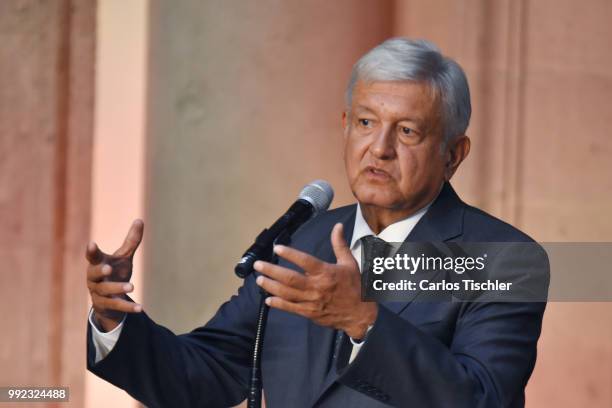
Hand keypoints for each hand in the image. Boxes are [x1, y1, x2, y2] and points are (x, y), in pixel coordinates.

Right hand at [86, 219, 143, 331]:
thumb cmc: (115, 273)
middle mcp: (94, 278)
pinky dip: (128, 307)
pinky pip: (116, 306)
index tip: (91, 244)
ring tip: (132, 286)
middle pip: (93, 274)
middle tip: (108, 268)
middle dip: (100, 271)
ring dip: (118, 288)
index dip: (92, 251)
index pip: (93, 257)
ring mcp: (98, 293)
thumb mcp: (123, 257)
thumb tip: (140, 219)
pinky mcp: (105, 305)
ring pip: (105, 291)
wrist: (109, 299)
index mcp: (98, 264)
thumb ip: (131, 241)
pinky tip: (140, 307)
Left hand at [253, 223, 376, 338]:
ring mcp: (312, 301)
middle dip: (272, 271)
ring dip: (271, 286)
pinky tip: (268, 299)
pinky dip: (278, 304)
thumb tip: (338, 226)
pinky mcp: (310, 313)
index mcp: (326, 272)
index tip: (277, 248)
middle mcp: (317, 287)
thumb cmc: (354, 286)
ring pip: (287, 293)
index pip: (305, 261)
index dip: (290, 254)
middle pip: (290, 278)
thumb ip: (340, 244)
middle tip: (258, 265)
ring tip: (259, 279)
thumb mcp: (350, 263)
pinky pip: (291, 308)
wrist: (360, 314)